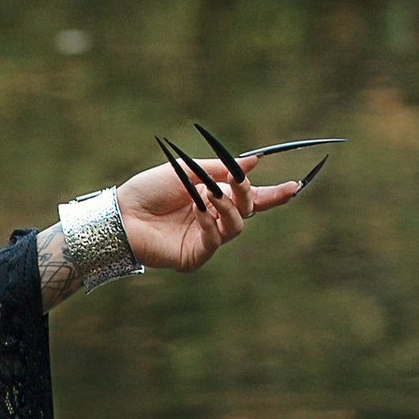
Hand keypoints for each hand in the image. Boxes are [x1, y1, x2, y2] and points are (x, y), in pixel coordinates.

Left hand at [116, 137, 312, 273]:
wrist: (122, 213)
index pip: (252, 198)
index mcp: (214, 198)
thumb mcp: (188, 170)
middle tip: (235, 182)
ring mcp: (205, 240)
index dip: (274, 194)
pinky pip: (215, 241)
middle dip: (248, 194)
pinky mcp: (193, 257)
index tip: (296, 186)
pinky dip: (209, 223)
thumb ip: (221, 169)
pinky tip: (196, 212)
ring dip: (227, 208)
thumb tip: (254, 161)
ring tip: (206, 196)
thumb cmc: (149, 189)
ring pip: (236, 227)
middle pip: (249, 210)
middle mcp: (213, 220)